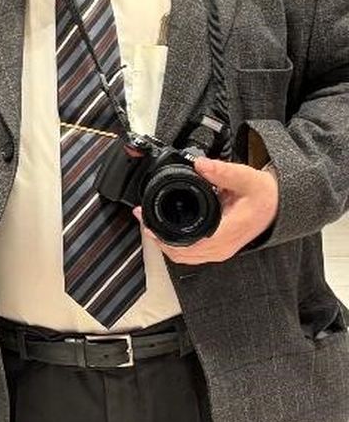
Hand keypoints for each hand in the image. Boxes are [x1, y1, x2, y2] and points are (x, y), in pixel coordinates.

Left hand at [147, 158, 278, 264]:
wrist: (277, 206)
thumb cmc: (264, 195)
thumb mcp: (247, 178)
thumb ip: (223, 171)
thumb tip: (200, 164)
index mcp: (227, 232)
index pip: (190, 244)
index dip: (165, 236)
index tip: (148, 220)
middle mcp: (222, 247)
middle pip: (181, 254)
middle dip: (158, 238)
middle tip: (143, 218)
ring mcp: (220, 251)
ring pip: (184, 257)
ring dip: (164, 243)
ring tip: (149, 223)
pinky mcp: (218, 249)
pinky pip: (190, 254)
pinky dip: (174, 245)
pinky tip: (165, 231)